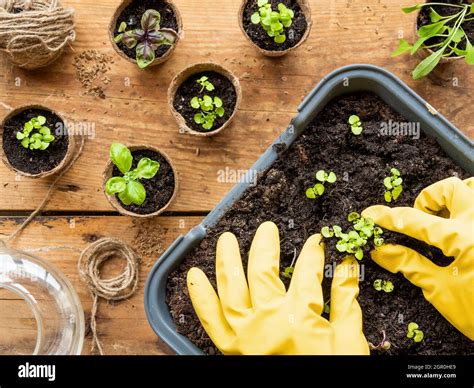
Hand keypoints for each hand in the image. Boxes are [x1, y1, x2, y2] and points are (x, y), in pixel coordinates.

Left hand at [187, 222, 368, 354]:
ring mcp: (245, 333)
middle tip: (267, 229)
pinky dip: (200, 297)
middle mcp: (268, 320)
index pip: (307, 272)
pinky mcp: (231, 347)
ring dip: (226, 260)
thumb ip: (347, 301)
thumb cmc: (333, 372)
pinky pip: (210, 319)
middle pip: (262, 271)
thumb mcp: (349, 342)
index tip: (315, 240)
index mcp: (300, 317)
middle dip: (265, 245)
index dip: (312, 252)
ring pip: (231, 287)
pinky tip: (194, 275)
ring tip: (226, 239)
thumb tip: (347, 266)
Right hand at [363, 177, 473, 339]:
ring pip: (472, 188)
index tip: (371, 214)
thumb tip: (381, 251)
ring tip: (444, 218)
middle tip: (420, 221)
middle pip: (448, 188)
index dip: (387, 217)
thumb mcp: (441, 291)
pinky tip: (462, 226)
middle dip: (426, 200)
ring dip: (453, 198)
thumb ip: (410, 265)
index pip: (414, 220)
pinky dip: (468, 207)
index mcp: (463, 239)